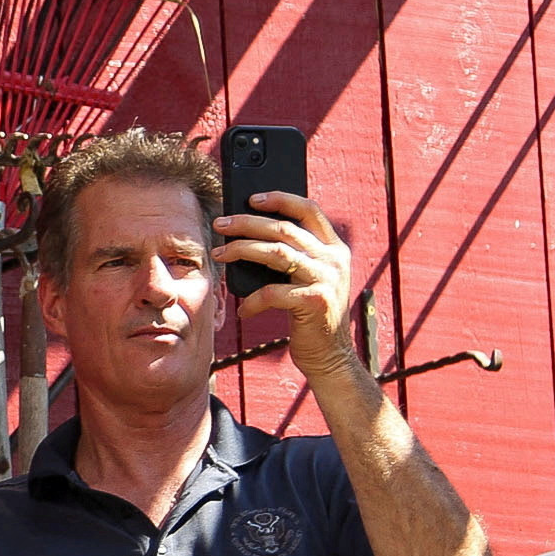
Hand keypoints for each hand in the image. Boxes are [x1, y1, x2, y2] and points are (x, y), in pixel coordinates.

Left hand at [213, 191, 355, 374]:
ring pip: (276, 252)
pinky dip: (253, 299)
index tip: (252, 198)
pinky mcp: (315, 302)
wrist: (330, 357)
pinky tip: (243, 309)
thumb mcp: (307, 281)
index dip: (280, 199)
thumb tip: (250, 237)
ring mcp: (327, 279)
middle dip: (247, 223)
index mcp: (335, 249)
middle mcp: (334, 260)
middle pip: (284, 228)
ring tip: (219, 252)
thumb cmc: (310, 317)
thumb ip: (294, 257)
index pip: (309, 210)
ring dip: (242, 249)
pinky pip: (273, 292)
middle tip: (220, 223)